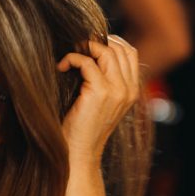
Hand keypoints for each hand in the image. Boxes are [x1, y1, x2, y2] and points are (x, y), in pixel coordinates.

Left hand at [58, 35, 140, 163]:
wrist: (78, 153)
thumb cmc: (83, 127)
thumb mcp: (101, 102)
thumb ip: (105, 80)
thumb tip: (91, 53)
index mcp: (132, 90)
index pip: (129, 52)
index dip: (110, 41)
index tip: (89, 44)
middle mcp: (129, 89)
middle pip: (119, 48)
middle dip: (96, 41)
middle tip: (76, 46)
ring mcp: (117, 90)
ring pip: (106, 51)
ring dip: (84, 48)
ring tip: (70, 56)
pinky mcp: (100, 92)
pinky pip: (87, 62)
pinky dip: (72, 59)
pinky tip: (62, 67)